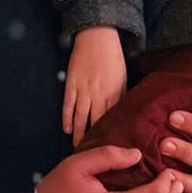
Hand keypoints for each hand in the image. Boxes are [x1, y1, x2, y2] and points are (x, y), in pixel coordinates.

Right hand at [63, 27, 126, 146]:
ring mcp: (83, 90)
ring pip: (81, 117)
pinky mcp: (71, 84)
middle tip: (93, 157)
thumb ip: (122, 95)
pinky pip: (68, 105)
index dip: (111, 135)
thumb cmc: (113, 56)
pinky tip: (67, 129)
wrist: (97, 35)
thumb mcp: (123, 76)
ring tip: (78, 149)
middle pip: (96, 122)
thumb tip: (124, 114)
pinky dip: (67, 118)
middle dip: (95, 140)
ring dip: (79, 134)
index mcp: (114, 92)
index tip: (111, 150)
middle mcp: (99, 94)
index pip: (112, 120)